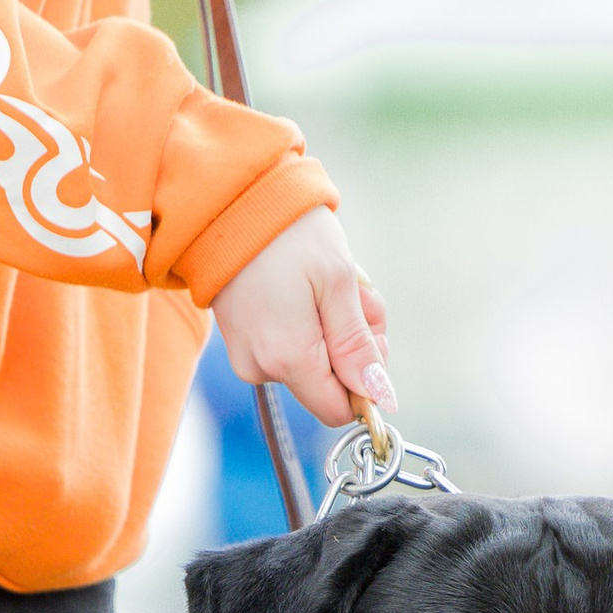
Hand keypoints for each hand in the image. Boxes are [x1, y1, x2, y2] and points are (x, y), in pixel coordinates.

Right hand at [212, 211, 393, 432]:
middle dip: (353, 343)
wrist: (231, 202)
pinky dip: (310, 319)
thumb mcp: (338, 283)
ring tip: (329, 279)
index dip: (365, 383)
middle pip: (329, 382)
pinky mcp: (242, 339)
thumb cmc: (289, 235)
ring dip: (334, 325)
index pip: (338, 410)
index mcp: (287, 358)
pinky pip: (291, 344)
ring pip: (313, 361)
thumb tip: (380, 395)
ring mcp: (247, 354)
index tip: (371, 337)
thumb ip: (358, 345)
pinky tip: (307, 283)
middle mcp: (260, 366)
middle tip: (355, 294)